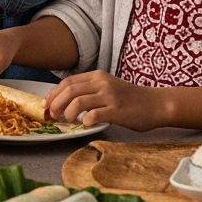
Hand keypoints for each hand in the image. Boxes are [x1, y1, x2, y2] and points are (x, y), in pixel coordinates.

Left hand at [43, 71, 168, 130]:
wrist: (156, 104)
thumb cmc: (130, 99)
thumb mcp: (107, 88)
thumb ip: (89, 91)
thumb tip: (65, 102)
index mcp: (97, 76)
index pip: (68, 82)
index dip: (53, 93)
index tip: (46, 104)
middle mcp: (102, 83)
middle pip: (70, 90)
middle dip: (56, 103)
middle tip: (52, 115)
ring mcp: (110, 96)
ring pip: (79, 101)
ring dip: (68, 112)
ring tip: (68, 121)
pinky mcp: (118, 110)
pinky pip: (95, 114)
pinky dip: (86, 120)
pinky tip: (85, 124)